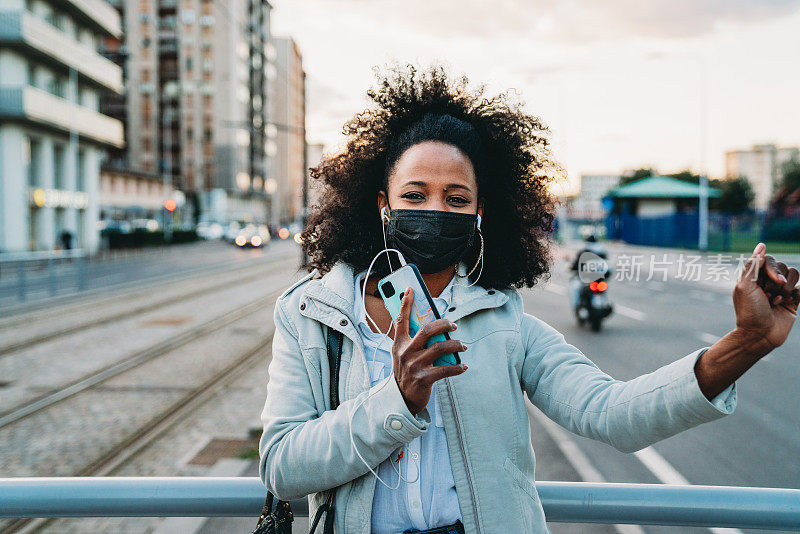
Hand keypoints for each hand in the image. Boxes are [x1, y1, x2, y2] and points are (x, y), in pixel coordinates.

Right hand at [392, 287, 467, 413]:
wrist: (400, 399)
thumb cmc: (405, 373)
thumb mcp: (402, 354)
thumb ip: (412, 341)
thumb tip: (432, 328)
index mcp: (399, 344)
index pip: (401, 319)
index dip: (406, 303)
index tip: (410, 289)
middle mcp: (406, 352)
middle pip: (427, 330)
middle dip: (444, 324)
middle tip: (454, 325)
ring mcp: (415, 365)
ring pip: (440, 347)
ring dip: (455, 345)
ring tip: (462, 346)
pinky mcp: (424, 378)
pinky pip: (446, 369)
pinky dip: (457, 367)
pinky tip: (463, 366)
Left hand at [733, 243, 798, 350]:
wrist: (760, 335)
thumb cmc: (749, 311)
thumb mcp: (745, 286)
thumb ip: (753, 264)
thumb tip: (762, 245)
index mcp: (754, 276)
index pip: (768, 260)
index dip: (772, 268)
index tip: (771, 280)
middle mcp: (767, 282)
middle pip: (782, 267)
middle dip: (777, 282)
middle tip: (768, 296)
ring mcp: (781, 290)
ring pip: (794, 275)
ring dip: (786, 290)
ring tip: (775, 302)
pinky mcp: (793, 300)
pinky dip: (795, 296)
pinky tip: (784, 305)